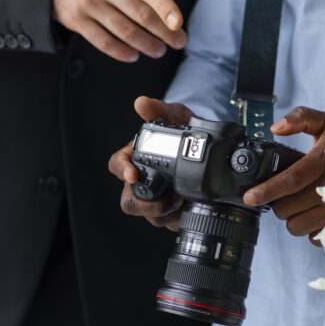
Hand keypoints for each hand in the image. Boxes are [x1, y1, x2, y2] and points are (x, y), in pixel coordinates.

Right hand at [52, 0, 186, 61]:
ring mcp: (88, 3)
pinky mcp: (75, 20)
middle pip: (140, 13)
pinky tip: (134, 55)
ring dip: (146, 44)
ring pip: (124, 31)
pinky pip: (103, 42)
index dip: (166, 6)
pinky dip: (121, 52)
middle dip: (164, 32)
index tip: (179, 23)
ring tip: (159, 50)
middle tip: (179, 41)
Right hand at [108, 96, 192, 229]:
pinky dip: (179, 218)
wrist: (208, 149)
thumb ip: (160, 110)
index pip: (117, 164)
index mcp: (137, 157)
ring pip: (150, 216)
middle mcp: (142, 181)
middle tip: (169, 198)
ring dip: (166, 213)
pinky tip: (189, 208)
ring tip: (184, 200)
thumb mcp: (177, 116)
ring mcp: (156, 199)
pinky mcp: (171, 213)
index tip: (132, 174)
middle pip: (130, 201)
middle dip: (146, 205)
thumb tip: (142, 103)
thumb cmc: (185, 131)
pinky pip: (169, 222)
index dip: (121, 170)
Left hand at [241, 106, 324, 241]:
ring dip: (292, 216)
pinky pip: (312, 236)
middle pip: (288, 207)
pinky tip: (313, 213)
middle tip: (282, 193)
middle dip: (277, 202)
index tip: (249, 197)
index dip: (267, 190)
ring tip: (299, 202)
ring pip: (297, 226)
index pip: (291, 180)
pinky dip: (308, 227)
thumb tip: (276, 128)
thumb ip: (301, 117)